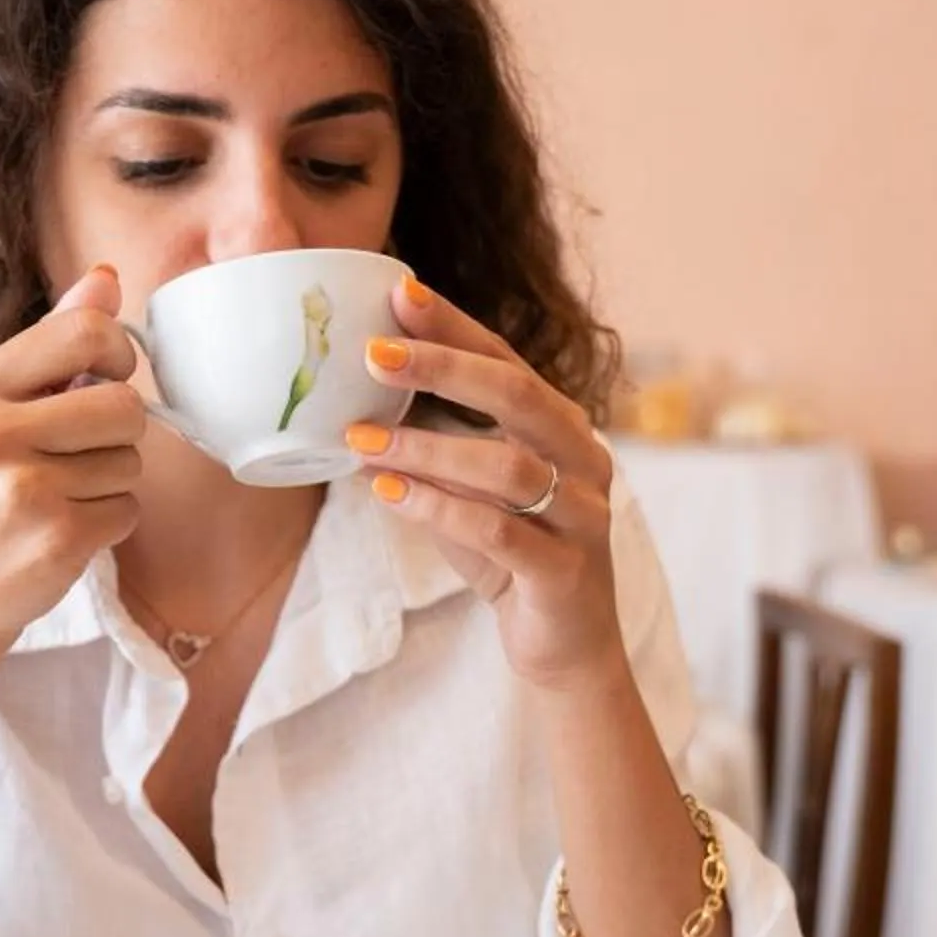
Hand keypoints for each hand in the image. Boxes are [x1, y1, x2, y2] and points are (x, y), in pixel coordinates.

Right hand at [0, 264, 147, 672]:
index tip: (104, 381)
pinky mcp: (57, 540)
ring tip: (55, 500)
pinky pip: (128, 510)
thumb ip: (48, 347)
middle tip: (75, 457)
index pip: (85, 331)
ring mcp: (26, 489)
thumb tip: (105, 277)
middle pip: (124, 403)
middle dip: (117, 433)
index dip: (117, 356)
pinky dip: (108, 525)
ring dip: (109, 483)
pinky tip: (60, 535)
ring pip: (131, 460)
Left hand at [348, 275, 627, 692]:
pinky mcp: (566, 572)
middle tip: (373, 353)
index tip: (400, 291)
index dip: (454, 326)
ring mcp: (583, 516)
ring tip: (359, 440)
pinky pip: (501, 533)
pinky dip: (438, 509)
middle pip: (518, 394)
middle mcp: (583, 459)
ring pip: (507, 467)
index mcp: (561, 426)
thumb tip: (352, 398)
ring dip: (425, 448)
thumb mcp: (469, 489)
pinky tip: (387, 493)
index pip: (506, 359)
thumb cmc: (510, 553)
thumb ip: (434, 444)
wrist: (563, 645)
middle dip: (443, 366)